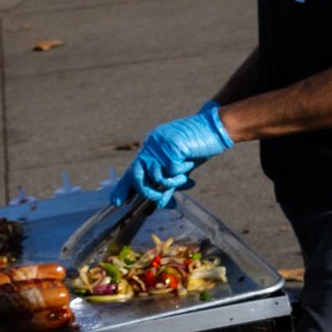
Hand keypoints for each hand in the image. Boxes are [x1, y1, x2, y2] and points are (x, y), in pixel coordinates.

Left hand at [114, 101, 234, 207]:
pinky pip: (172, 171)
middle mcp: (150, 144)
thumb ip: (167, 182)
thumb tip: (157, 204)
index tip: (115, 202)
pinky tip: (189, 164)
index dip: (123, 187)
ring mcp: (159, 145)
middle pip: (137, 175)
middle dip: (147, 192)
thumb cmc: (200, 146)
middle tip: (159, 200)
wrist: (216, 127)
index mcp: (150, 147)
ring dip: (172, 182)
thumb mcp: (181, 168)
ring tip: (185, 177)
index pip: (133, 170)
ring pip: (154, 176)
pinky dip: (182, 173)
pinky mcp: (171, 147)